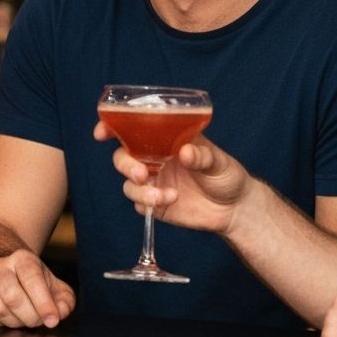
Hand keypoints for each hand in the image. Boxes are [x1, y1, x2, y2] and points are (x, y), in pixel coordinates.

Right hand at [0, 248, 75, 328]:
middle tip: (38, 322)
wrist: (3, 274)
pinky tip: (5, 318)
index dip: (44, 303)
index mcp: (22, 259)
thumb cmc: (33, 284)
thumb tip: (61, 311)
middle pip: (13, 298)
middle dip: (30, 317)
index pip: (32, 280)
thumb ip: (64, 300)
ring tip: (22, 318)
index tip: (53, 320)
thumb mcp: (53, 286)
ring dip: (14, 322)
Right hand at [99, 121, 249, 233]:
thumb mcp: (219, 161)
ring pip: (127, 182)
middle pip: (122, 155)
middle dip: (125, 164)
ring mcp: (153, 181)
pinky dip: (148, 202)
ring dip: (138, 189)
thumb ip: (203, 155)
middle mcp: (154, 158)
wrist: (235, 209)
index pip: (133, 128)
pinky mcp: (155, 203)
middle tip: (141, 173)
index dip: (112, 126)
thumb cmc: (227, 175)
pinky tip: (170, 201)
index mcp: (166, 138)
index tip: (102, 132)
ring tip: (161, 196)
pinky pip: (138, 202)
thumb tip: (185, 152)